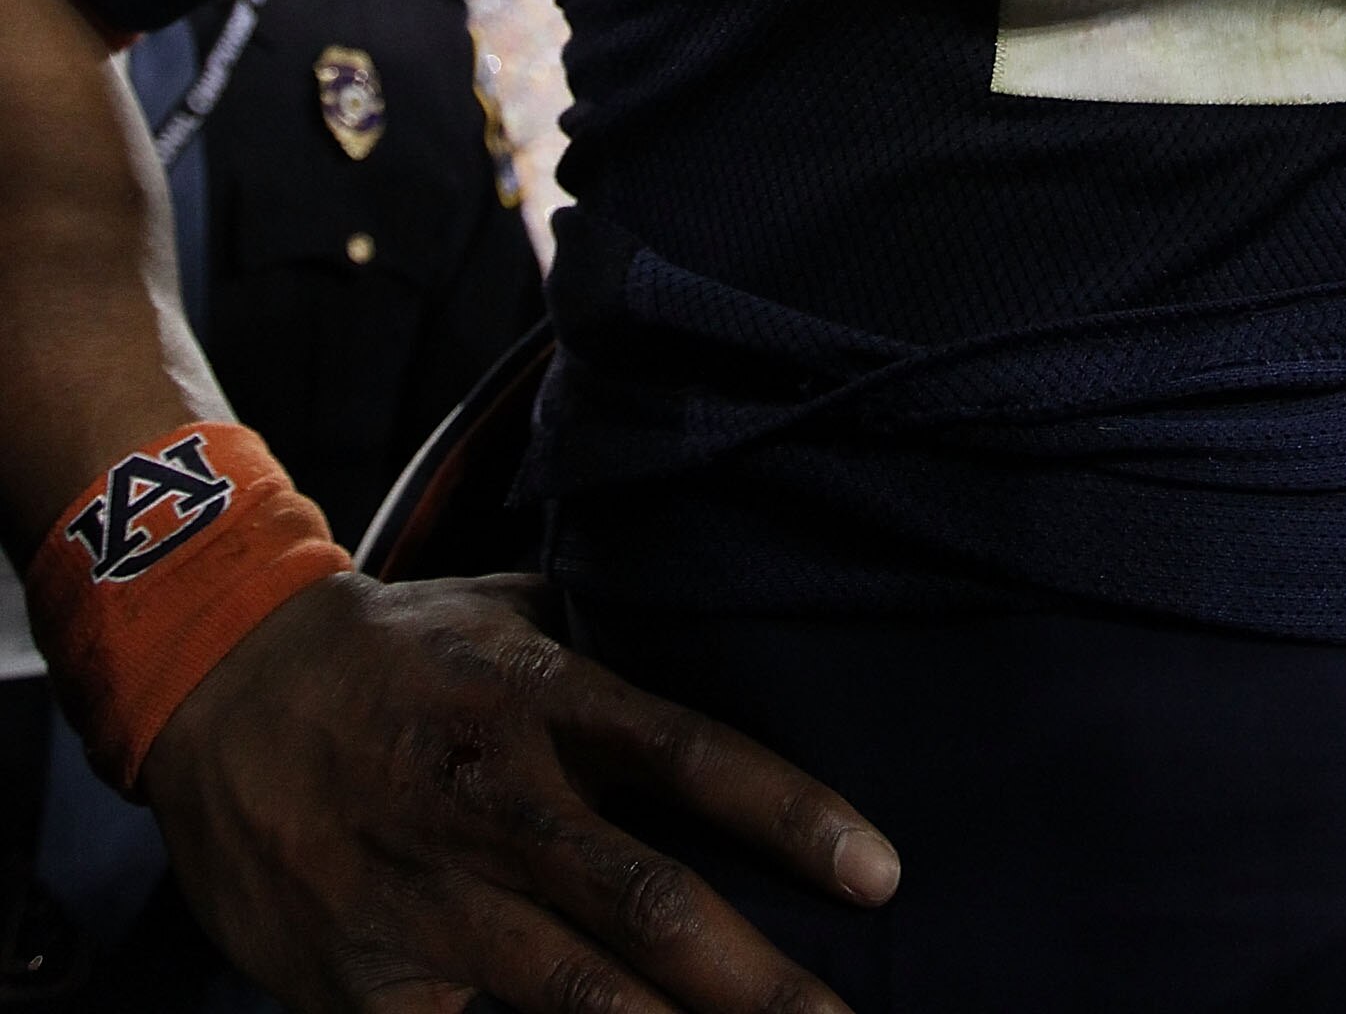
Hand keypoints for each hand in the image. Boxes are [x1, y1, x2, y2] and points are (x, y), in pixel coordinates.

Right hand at [139, 571, 898, 1012]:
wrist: (219, 684)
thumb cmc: (394, 649)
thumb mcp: (506, 616)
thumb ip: (608, 648)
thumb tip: (726, 649)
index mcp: (540, 700)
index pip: (691, 756)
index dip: (790, 815)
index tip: (880, 873)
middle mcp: (494, 798)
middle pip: (647, 898)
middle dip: (755, 978)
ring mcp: (428, 897)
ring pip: (572, 994)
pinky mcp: (366, 982)